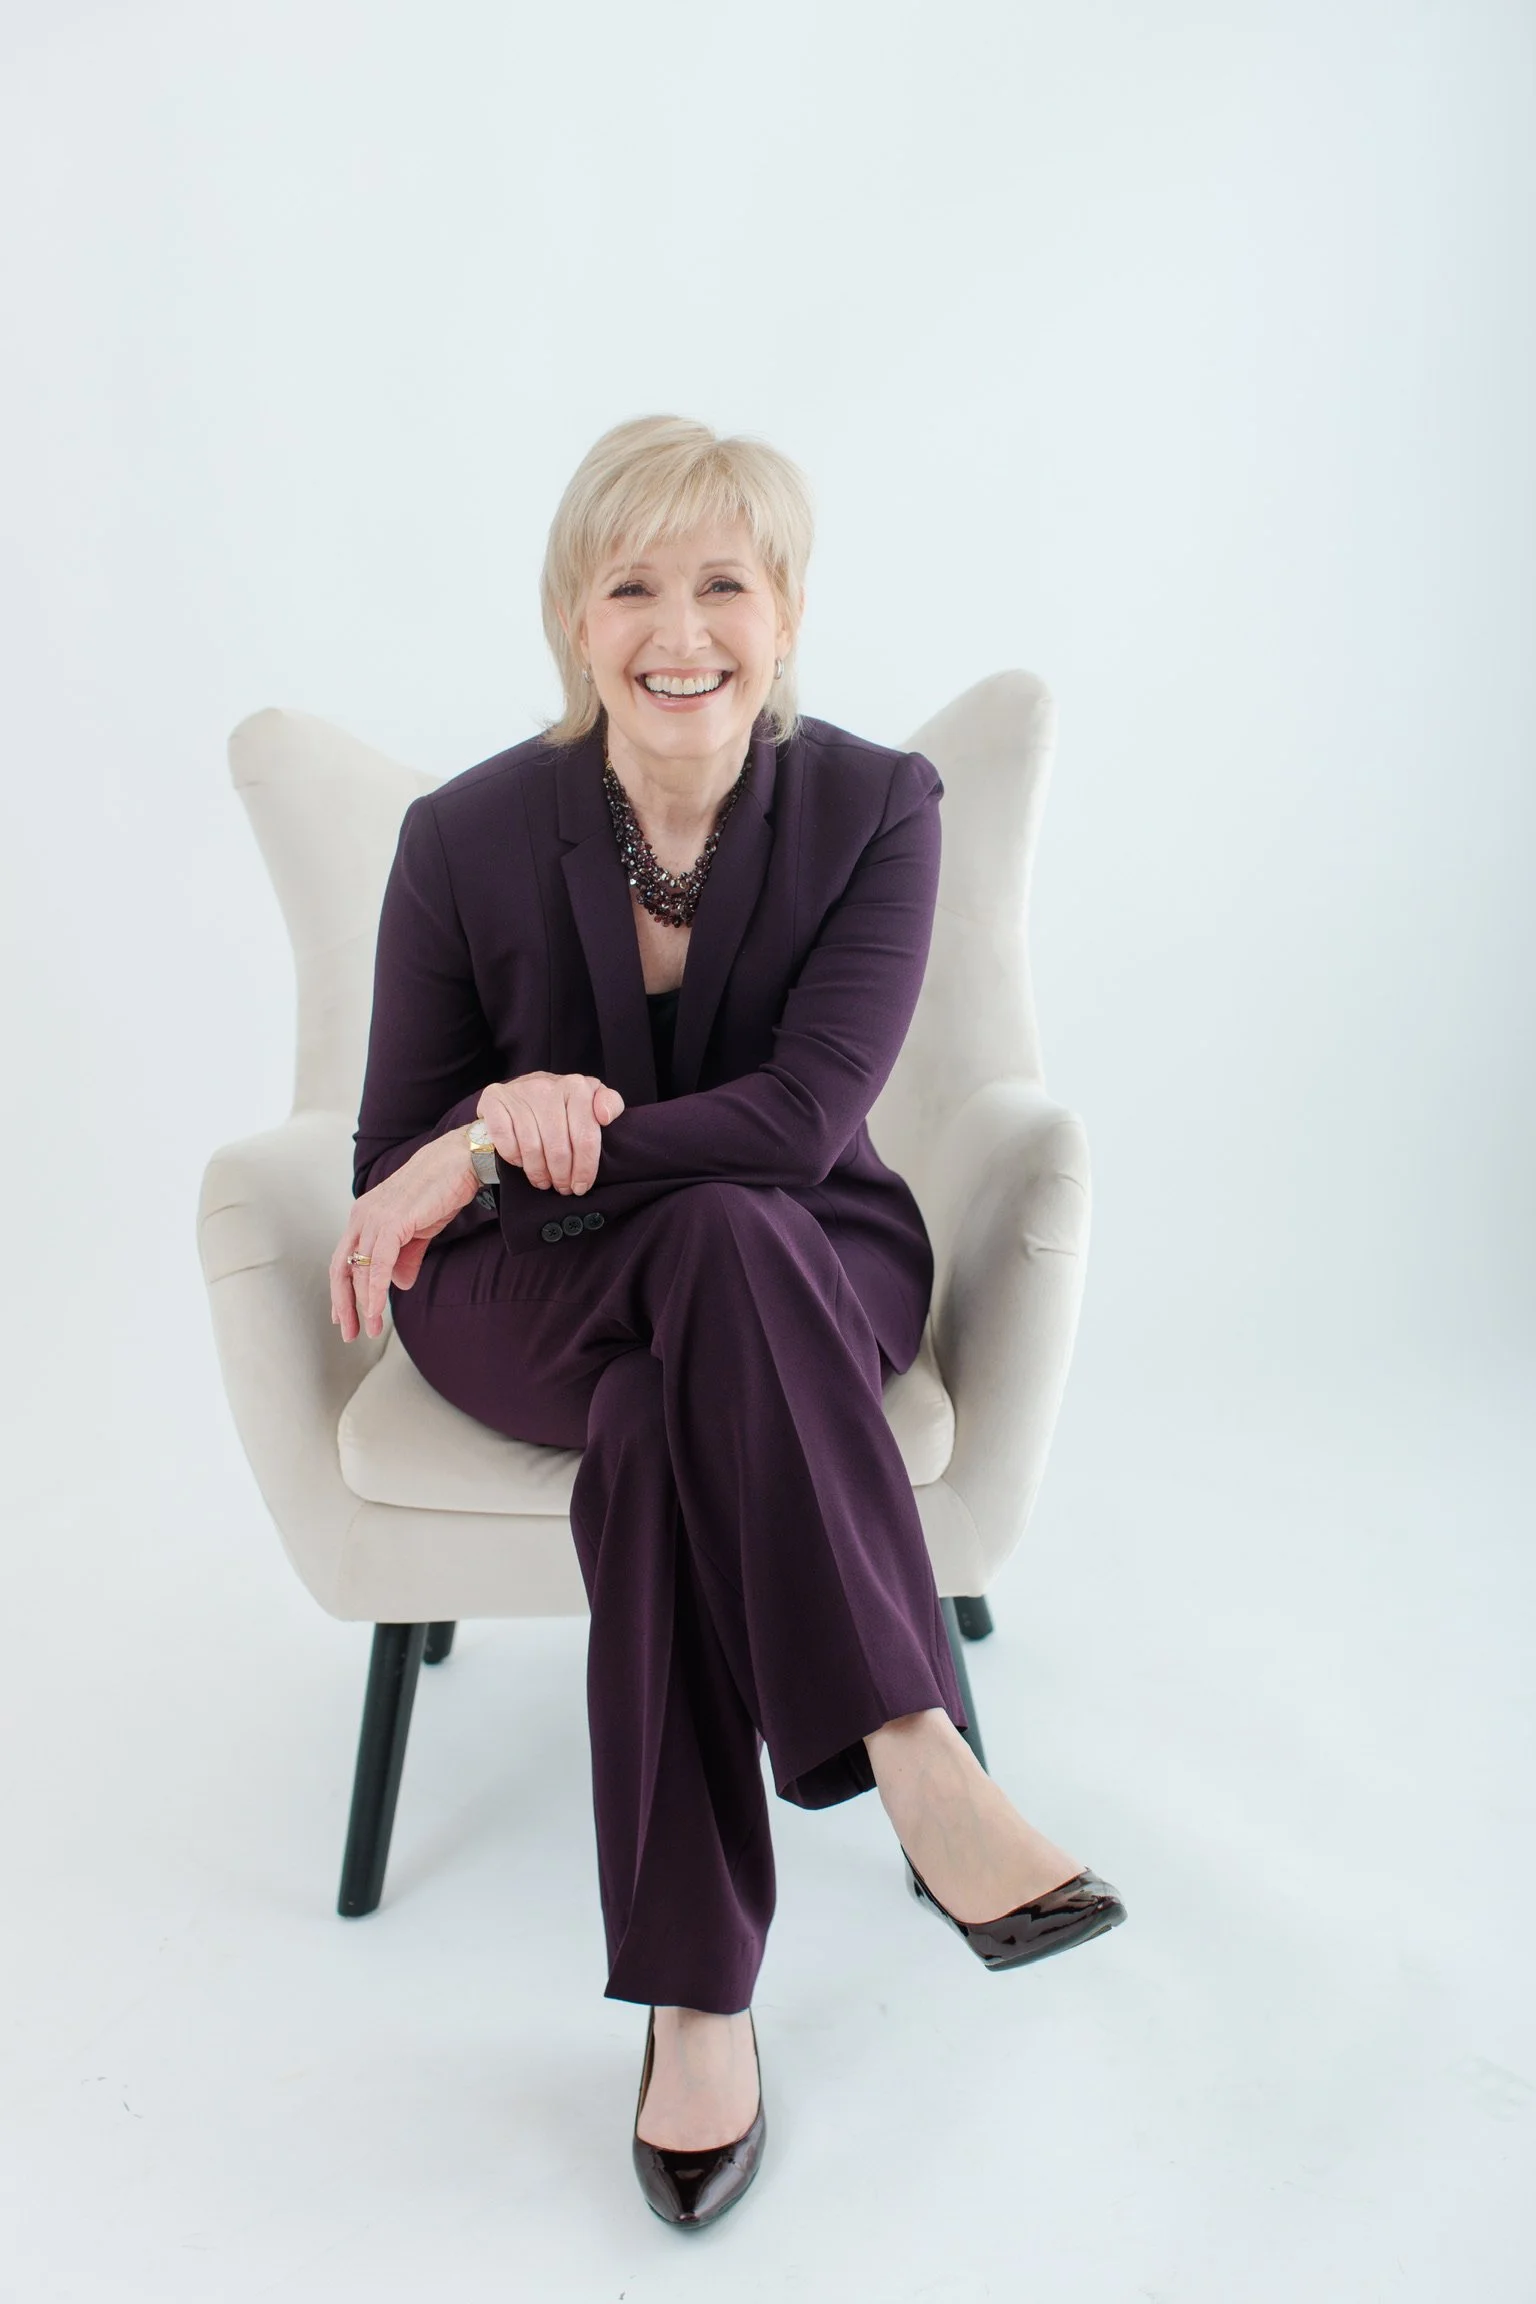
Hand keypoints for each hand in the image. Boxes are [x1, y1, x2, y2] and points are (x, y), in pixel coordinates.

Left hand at [330, 1132, 480, 1341]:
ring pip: (357, 1269)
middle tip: (349, 1333)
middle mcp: (361, 1216)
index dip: (342, 1290)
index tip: (344, 1316)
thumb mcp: (418, 1230)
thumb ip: (406, 1257)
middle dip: (343, 1303)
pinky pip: (376, 1264)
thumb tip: (400, 1284)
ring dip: (362, 1304)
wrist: (460, 1161)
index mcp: (365, 1216)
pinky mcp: (391, 1222)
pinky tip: (376, 1309)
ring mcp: (373, 1218)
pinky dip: (374, 1290)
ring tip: (369, 1329)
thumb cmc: (441, 1189)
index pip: (344, 1259)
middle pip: (341, 1268)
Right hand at [476, 1071, 625, 1196]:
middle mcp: (547, 1086)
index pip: (586, 1137)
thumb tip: (605, 1116)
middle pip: (559, 1148)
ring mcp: (519, 1092)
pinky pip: (506, 1141)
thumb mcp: (590, 1099)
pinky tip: (521, 1163)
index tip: (582, 1185)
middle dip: (562, 1176)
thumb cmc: (561, 1104)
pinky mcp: (494, 1101)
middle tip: (563, 1188)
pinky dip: (514, 1158)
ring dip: (539, 1173)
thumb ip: (610, 1104)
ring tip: (544, 1181)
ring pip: (532, 1148)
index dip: (585, 1168)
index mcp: (577, 1086)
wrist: (521, 1091)